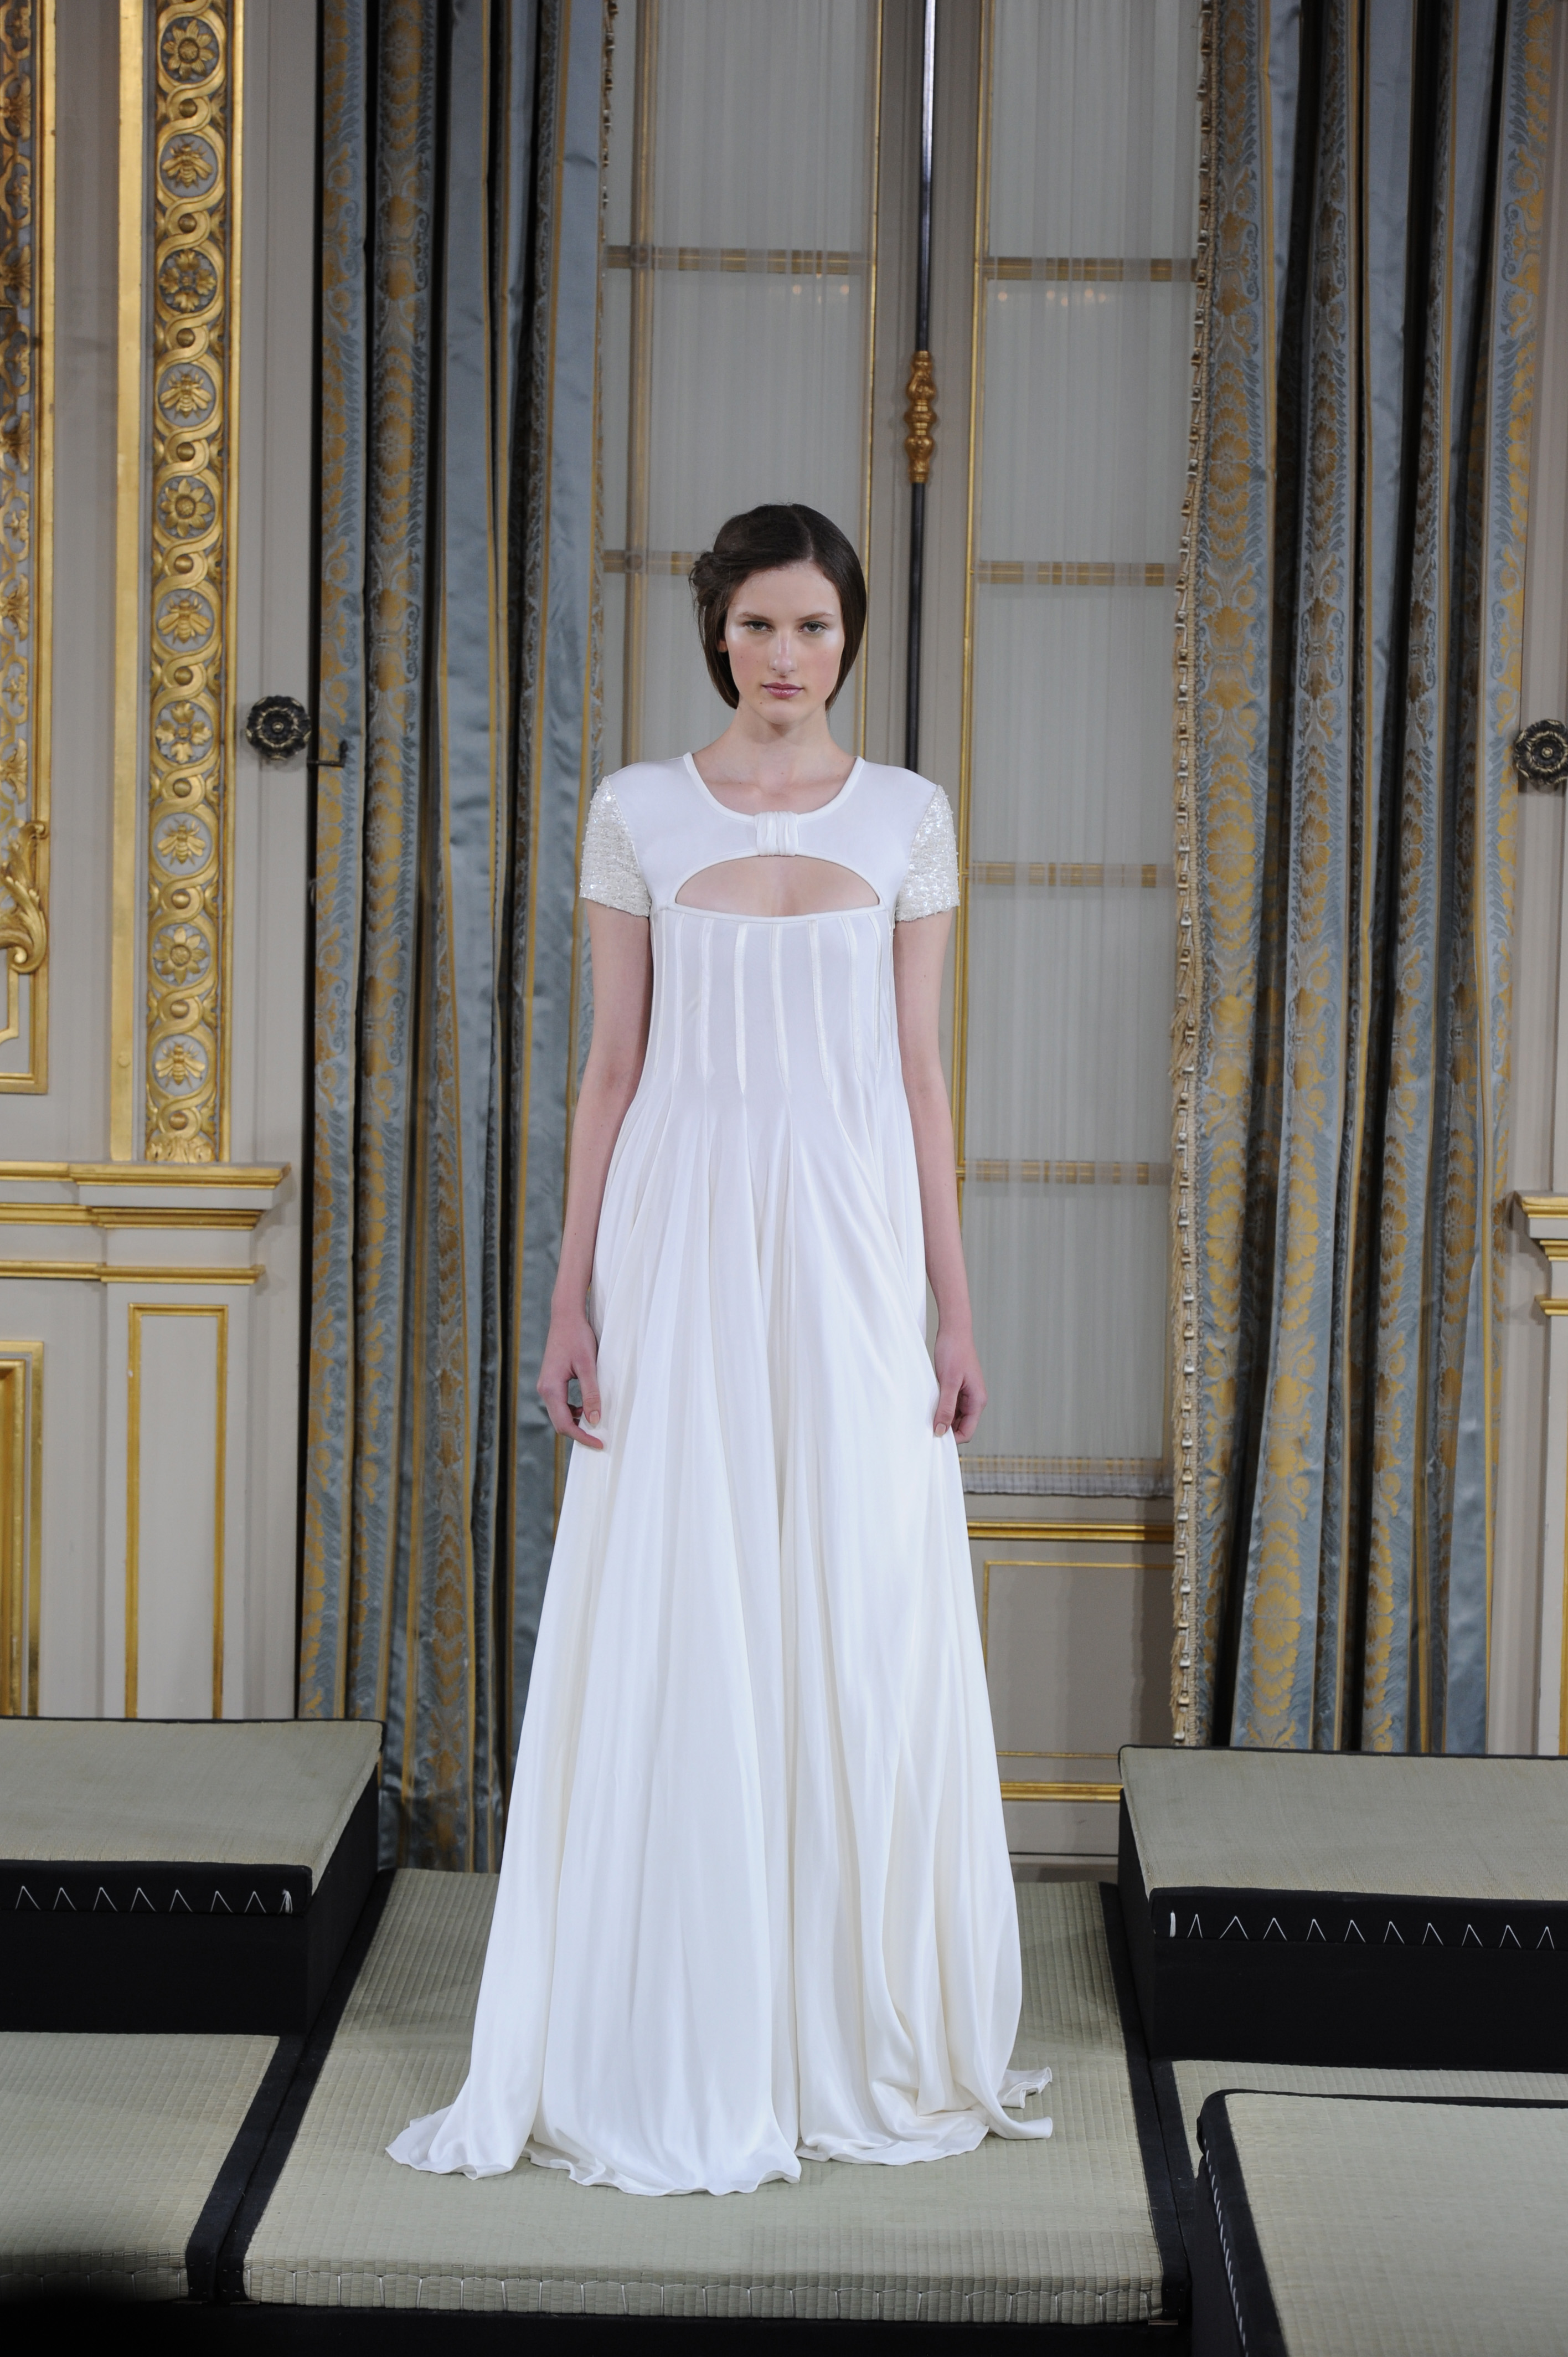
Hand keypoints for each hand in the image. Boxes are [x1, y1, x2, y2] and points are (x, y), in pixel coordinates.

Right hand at [537, 1305, 603, 1448]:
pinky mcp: (551, 1381)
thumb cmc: (577, 1337)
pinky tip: (587, 1408)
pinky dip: (573, 1411)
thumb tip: (595, 1420)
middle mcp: (545, 1389)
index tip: (600, 1443)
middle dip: (579, 1433)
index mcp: (551, 1388)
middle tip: (600, 1439)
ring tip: (596, 1424)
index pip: (564, 1424)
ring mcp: (546, 1385)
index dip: (582, 1437)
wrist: (566, 1317)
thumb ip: (591, 1393)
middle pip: (559, 1422)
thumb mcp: (588, 1365)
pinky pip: (560, 1404)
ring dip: (576, 1423)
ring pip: (560, 1414)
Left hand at [933, 1322, 985, 1440]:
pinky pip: (951, 1406)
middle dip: (946, 1430)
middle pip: (961, 1427)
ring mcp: (967, 1395)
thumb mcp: (948, 1382)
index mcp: (977, 1400)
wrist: (954, 1330)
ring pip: (955, 1418)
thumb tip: (941, 1431)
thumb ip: (946, 1407)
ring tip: (927, 1416)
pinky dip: (941, 1409)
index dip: (951, 1439)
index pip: (967, 1432)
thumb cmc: (954, 1352)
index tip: (934, 1437)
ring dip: (943, 1419)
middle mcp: (975, 1400)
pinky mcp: (959, 1389)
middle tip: (927, 1429)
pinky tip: (929, 1406)